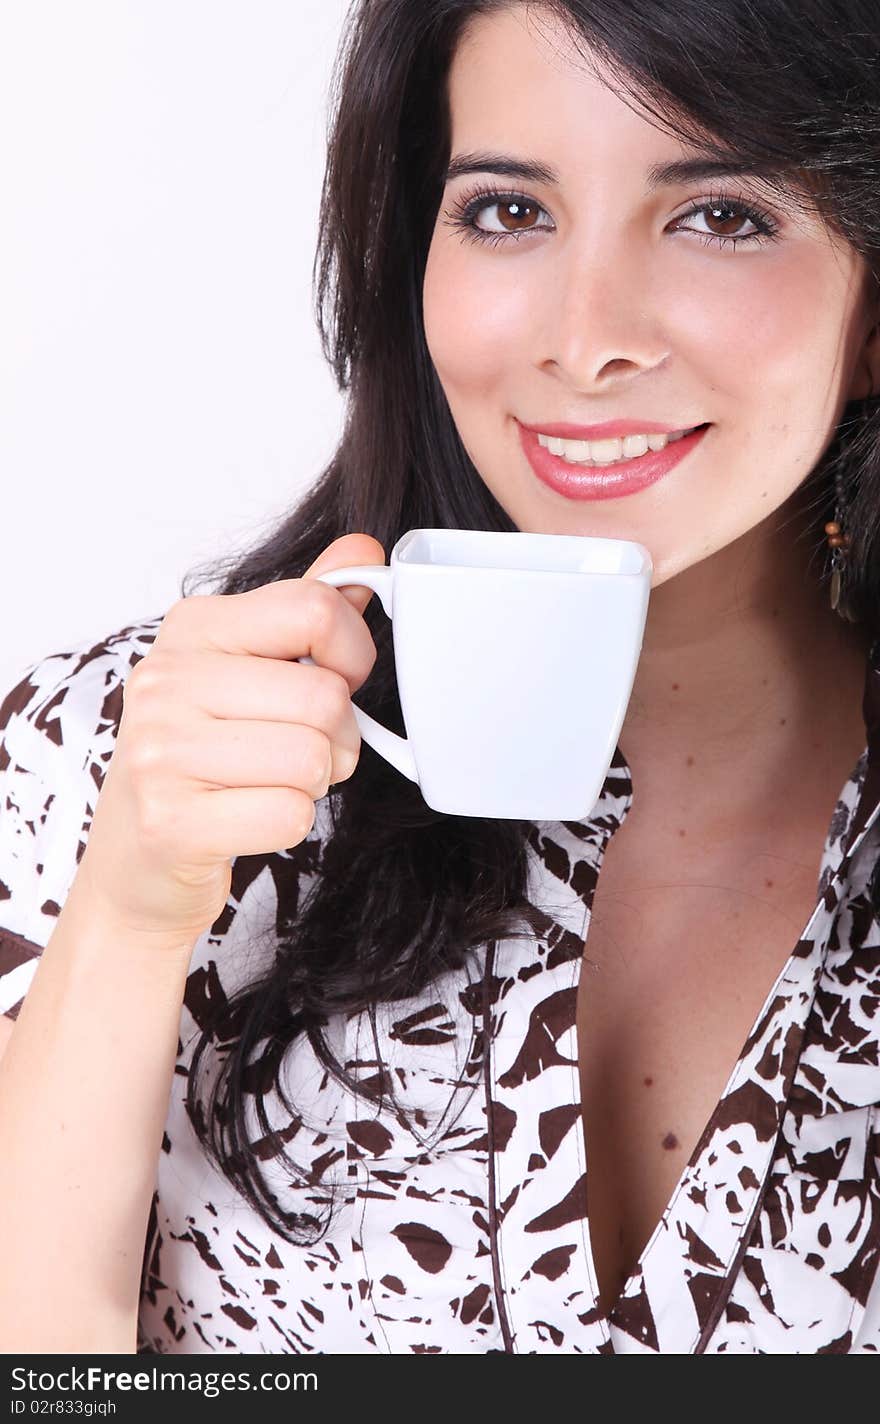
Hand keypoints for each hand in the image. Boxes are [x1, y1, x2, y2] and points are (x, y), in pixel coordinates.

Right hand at [73, 533, 384, 944]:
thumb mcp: (250, 669)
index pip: (315, 608)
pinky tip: (246, 818)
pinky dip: (288, 824)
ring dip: (314, 783)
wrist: (139, 859)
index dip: (352, 653)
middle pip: (326, 697)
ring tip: (268, 783)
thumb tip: (365, 550)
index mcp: (191, 628)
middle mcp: (165, 680)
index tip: (337, 678)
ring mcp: (159, 750)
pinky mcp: (170, 820)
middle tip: (298, 752)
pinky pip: (290, 814)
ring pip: (313, 758)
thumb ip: (308, 610)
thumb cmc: (205, 756)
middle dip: (338, 738)